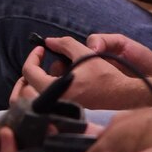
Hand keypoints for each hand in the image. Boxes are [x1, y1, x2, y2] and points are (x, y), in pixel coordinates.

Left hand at [12, 33, 151, 110]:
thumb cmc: (104, 74)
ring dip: (46, 76)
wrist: (122, 94)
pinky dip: (54, 84)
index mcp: (55, 90)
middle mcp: (54, 103)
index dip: (33, 56)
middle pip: (30, 84)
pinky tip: (70, 77)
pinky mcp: (65, 110)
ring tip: (64, 67)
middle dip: (38, 68)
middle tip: (49, 59)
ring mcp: (59, 108)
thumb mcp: (84, 53)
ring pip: (39, 90)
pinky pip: (50, 96)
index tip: (43, 49)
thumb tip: (48, 41)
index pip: (29, 72)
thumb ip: (63, 44)